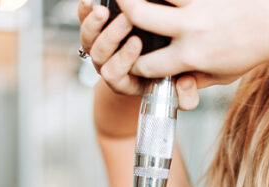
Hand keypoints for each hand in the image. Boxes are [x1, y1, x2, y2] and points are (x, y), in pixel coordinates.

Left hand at [78, 0, 199, 109]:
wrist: (150, 69)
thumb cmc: (163, 78)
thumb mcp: (176, 91)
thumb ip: (185, 96)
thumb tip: (185, 84)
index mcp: (124, 83)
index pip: (115, 74)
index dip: (124, 59)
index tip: (138, 44)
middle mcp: (108, 66)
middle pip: (100, 54)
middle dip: (112, 36)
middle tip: (127, 20)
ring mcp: (99, 50)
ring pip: (88, 38)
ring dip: (96, 23)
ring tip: (106, 10)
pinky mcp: (94, 33)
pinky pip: (83, 21)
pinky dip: (85, 11)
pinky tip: (90, 1)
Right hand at [115, 0, 268, 88]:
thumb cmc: (251, 51)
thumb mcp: (223, 76)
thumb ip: (195, 80)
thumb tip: (174, 87)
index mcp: (191, 55)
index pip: (146, 63)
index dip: (132, 64)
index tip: (131, 58)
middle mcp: (190, 28)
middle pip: (137, 13)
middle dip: (120, 8)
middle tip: (117, 3)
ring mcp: (199, 3)